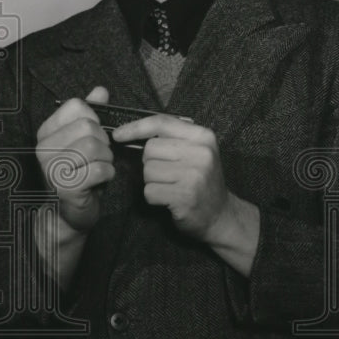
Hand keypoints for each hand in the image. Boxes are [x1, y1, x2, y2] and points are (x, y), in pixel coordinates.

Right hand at [35, 86, 114, 238]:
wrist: (67, 213)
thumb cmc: (78, 173)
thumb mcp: (82, 140)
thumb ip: (90, 114)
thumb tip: (100, 90)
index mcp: (45, 132)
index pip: (77, 106)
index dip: (93, 119)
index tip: (91, 136)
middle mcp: (43, 147)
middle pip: (88, 126)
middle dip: (103, 142)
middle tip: (97, 156)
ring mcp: (52, 168)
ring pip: (95, 147)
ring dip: (107, 159)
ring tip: (99, 167)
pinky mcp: (65, 187)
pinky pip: (100, 169)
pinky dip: (108, 174)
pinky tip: (100, 180)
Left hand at [112, 115, 258, 274]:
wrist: (221, 216)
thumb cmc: (200, 181)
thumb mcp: (195, 151)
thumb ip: (171, 137)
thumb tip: (130, 130)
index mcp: (203, 136)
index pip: (160, 123)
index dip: (135, 128)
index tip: (117, 135)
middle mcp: (201, 153)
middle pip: (150, 149)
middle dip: (150, 163)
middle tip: (169, 174)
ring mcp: (194, 175)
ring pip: (147, 171)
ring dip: (152, 182)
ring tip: (171, 186)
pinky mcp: (185, 196)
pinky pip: (149, 191)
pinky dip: (154, 197)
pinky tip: (169, 199)